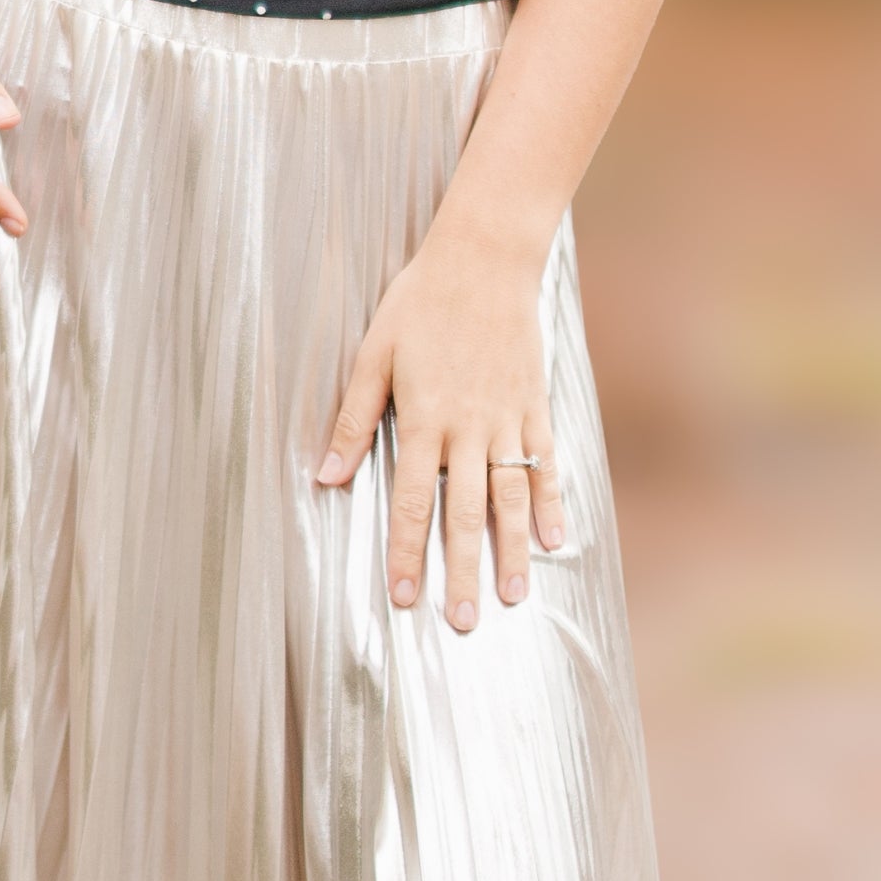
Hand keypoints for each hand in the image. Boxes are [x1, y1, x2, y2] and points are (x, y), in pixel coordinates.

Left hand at [315, 234, 564, 628]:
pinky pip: (546, 463)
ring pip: (511, 498)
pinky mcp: (535, 405)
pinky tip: (555, 541)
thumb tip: (324, 475)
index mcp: (423, 419)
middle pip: (464, 514)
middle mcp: (468, 428)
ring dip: (511, 552)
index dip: (406, 553)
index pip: (410, 501)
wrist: (485, 258)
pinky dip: (552, 503)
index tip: (404, 598)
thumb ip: (352, 420)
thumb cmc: (420, 302)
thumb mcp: (373, 355)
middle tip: (460, 622)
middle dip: (460, 572)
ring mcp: (507, 419)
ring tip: (512, 598)